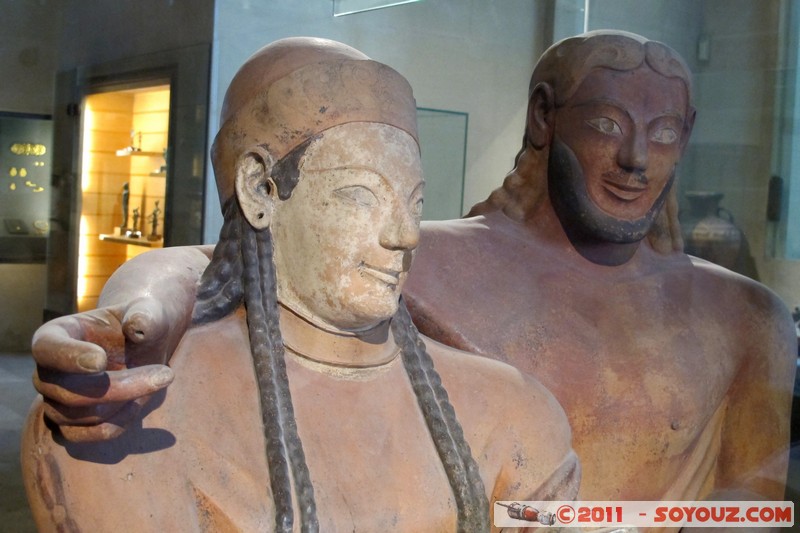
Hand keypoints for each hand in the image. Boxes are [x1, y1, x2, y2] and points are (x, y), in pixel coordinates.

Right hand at [32, 297, 175, 441]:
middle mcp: (47, 371)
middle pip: (68, 391)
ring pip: (78, 417)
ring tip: (158, 381)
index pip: (46, 349)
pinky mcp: (69, 425)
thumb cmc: (142, 325)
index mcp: (56, 335)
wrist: (144, 348)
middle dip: (119, 386)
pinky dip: (115, 425)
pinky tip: (140, 404)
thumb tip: (138, 326)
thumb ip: (145, 315)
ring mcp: (53, 401)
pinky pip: (84, 437)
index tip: (101, 361)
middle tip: (166, 374)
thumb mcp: (148, 313)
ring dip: (123, 403)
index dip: (69, 357)